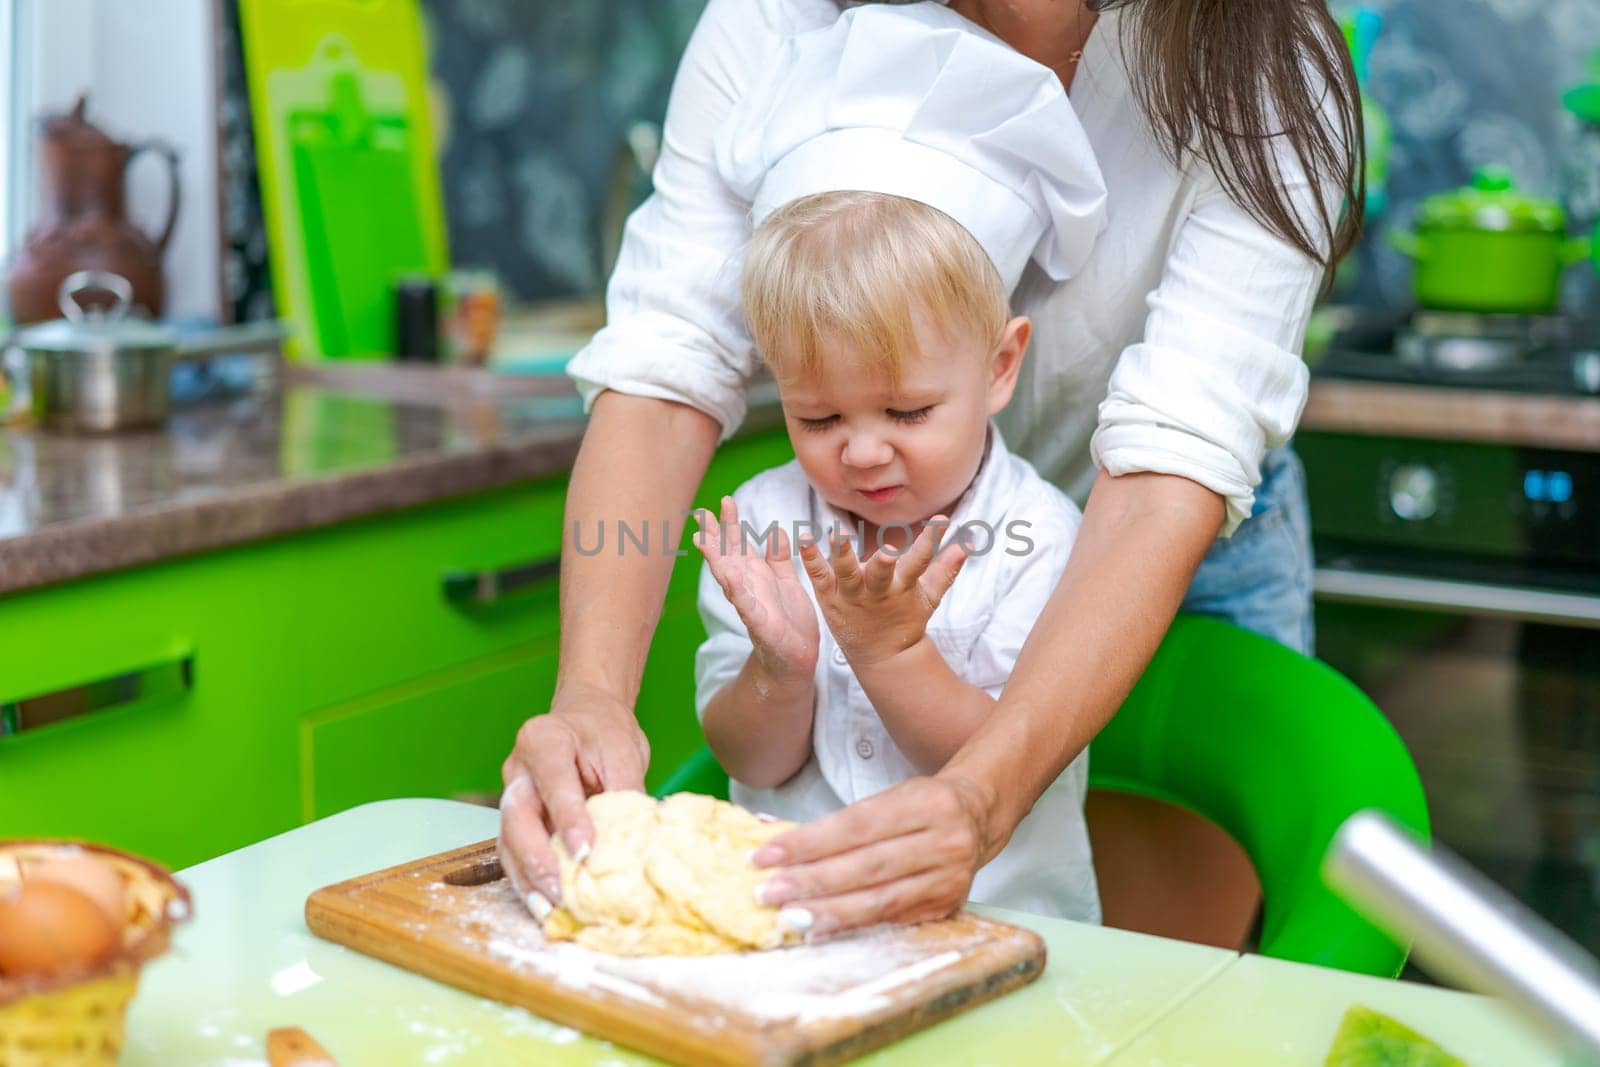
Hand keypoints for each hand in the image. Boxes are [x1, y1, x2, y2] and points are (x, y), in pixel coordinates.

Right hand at [497, 682, 649, 903]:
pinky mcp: (514, 817)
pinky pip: (512, 850)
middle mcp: (519, 767)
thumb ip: (624, 794)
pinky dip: (526, 878)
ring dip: (526, 877)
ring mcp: (511, 792)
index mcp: (546, 739)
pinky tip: (542, 903)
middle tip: (560, 892)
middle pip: (516, 815)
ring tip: (548, 909)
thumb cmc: (606, 733)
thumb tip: (635, 846)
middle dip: (536, 858)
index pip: (554, 783)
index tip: (586, 853)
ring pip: (507, 839)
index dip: (568, 820)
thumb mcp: (624, 753)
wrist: (588, 716)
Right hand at [694, 496, 819, 681]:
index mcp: (755, 576)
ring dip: (716, 560)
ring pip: (729, 578)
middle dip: (714, 536)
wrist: (796, 659)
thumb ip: (778, 558)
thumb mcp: (786, 582)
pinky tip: (730, 577)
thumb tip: (775, 530)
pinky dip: (738, 592)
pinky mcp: (761, 626)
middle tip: (700, 514)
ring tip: (703, 540)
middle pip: (727, 557)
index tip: (725, 500)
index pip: (739, 545)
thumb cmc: (789, 621)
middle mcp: (748, 588)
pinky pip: (747, 607)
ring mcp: (751, 606)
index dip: (731, 524)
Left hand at [750, 774, 1000, 937]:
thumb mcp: (887, 797)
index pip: (857, 825)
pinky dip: (853, 925)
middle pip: (868, 866)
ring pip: (880, 900)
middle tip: (769, 893)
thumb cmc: (920, 804)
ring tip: (790, 917)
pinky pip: (892, 918)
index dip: (809, 842)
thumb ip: (836, 821)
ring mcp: (948, 878)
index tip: (766, 855)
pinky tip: (822, 929)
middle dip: (813, 882)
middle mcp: (943, 841)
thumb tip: (769, 833)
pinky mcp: (947, 906)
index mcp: (927, 803)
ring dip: (829, 911)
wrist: (979, 815)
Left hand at [799, 520, 966, 665]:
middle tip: (889, 551)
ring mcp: (851, 595)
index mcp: (902, 588)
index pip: (920, 562)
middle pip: (881, 574)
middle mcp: (877, 591)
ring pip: (846, 572)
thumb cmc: (906, 619)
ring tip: (836, 532)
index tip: (942, 519)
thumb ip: (946, 570)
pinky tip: (804, 537)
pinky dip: (811, 558)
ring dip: (842, 552)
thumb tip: (967, 544)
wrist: (881, 655)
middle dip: (884, 564)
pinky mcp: (830, 597)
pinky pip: (818, 575)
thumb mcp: (929, 597)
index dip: (931, 542)